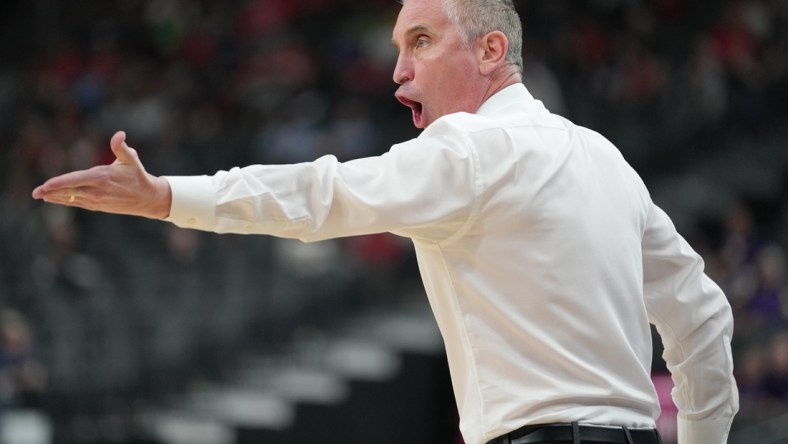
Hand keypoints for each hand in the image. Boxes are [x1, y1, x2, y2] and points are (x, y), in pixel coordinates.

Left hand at [31, 131, 171, 218]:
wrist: (147, 198)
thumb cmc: (138, 176)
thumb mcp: (132, 159)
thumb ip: (122, 147)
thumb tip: (119, 135)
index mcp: (103, 178)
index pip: (77, 180)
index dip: (60, 183)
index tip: (46, 185)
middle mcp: (98, 191)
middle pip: (70, 191)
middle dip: (51, 192)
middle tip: (35, 192)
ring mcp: (97, 200)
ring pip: (71, 199)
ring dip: (54, 197)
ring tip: (39, 195)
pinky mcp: (97, 206)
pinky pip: (77, 203)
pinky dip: (64, 201)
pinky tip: (53, 199)